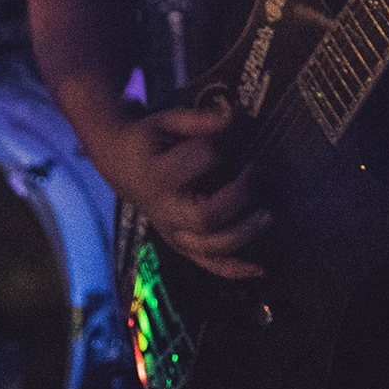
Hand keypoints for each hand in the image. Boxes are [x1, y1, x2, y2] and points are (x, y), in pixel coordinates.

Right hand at [93, 104, 268, 280]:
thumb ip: (197, 120)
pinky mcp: (180, 244)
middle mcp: (164, 209)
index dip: (222, 145)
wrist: (121, 165)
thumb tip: (233, 119)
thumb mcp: (166, 121)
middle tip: (257, 171)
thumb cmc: (149, 140)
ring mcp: (172, 232)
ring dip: (243, 235)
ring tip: (268, 215)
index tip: (237, 130)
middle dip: (239, 197)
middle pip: (205, 217)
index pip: (199, 162)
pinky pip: (207, 264)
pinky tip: (260, 270)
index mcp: (159, 174)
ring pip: (209, 248)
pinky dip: (234, 269)